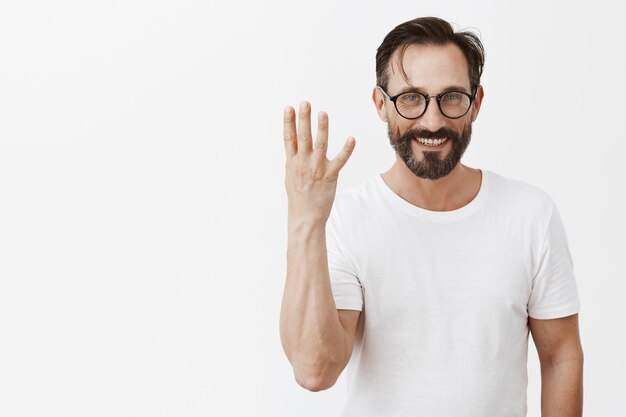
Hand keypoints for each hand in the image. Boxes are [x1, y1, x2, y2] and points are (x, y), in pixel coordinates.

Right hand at [283, 101, 355, 225]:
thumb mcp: (290, 176)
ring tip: (323, 114)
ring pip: (320, 144)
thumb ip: (293, 159)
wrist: (305, 217)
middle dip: (303, 119)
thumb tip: (293, 145)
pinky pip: (340, 160)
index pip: (288, 138)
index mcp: (292, 162)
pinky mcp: (330, 176)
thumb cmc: (298, 196)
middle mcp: (303, 163)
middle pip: (303, 137)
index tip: (289, 108)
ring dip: (322, 128)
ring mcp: (316, 169)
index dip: (288, 122)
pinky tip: (351, 139)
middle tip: (305, 103)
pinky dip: (347, 150)